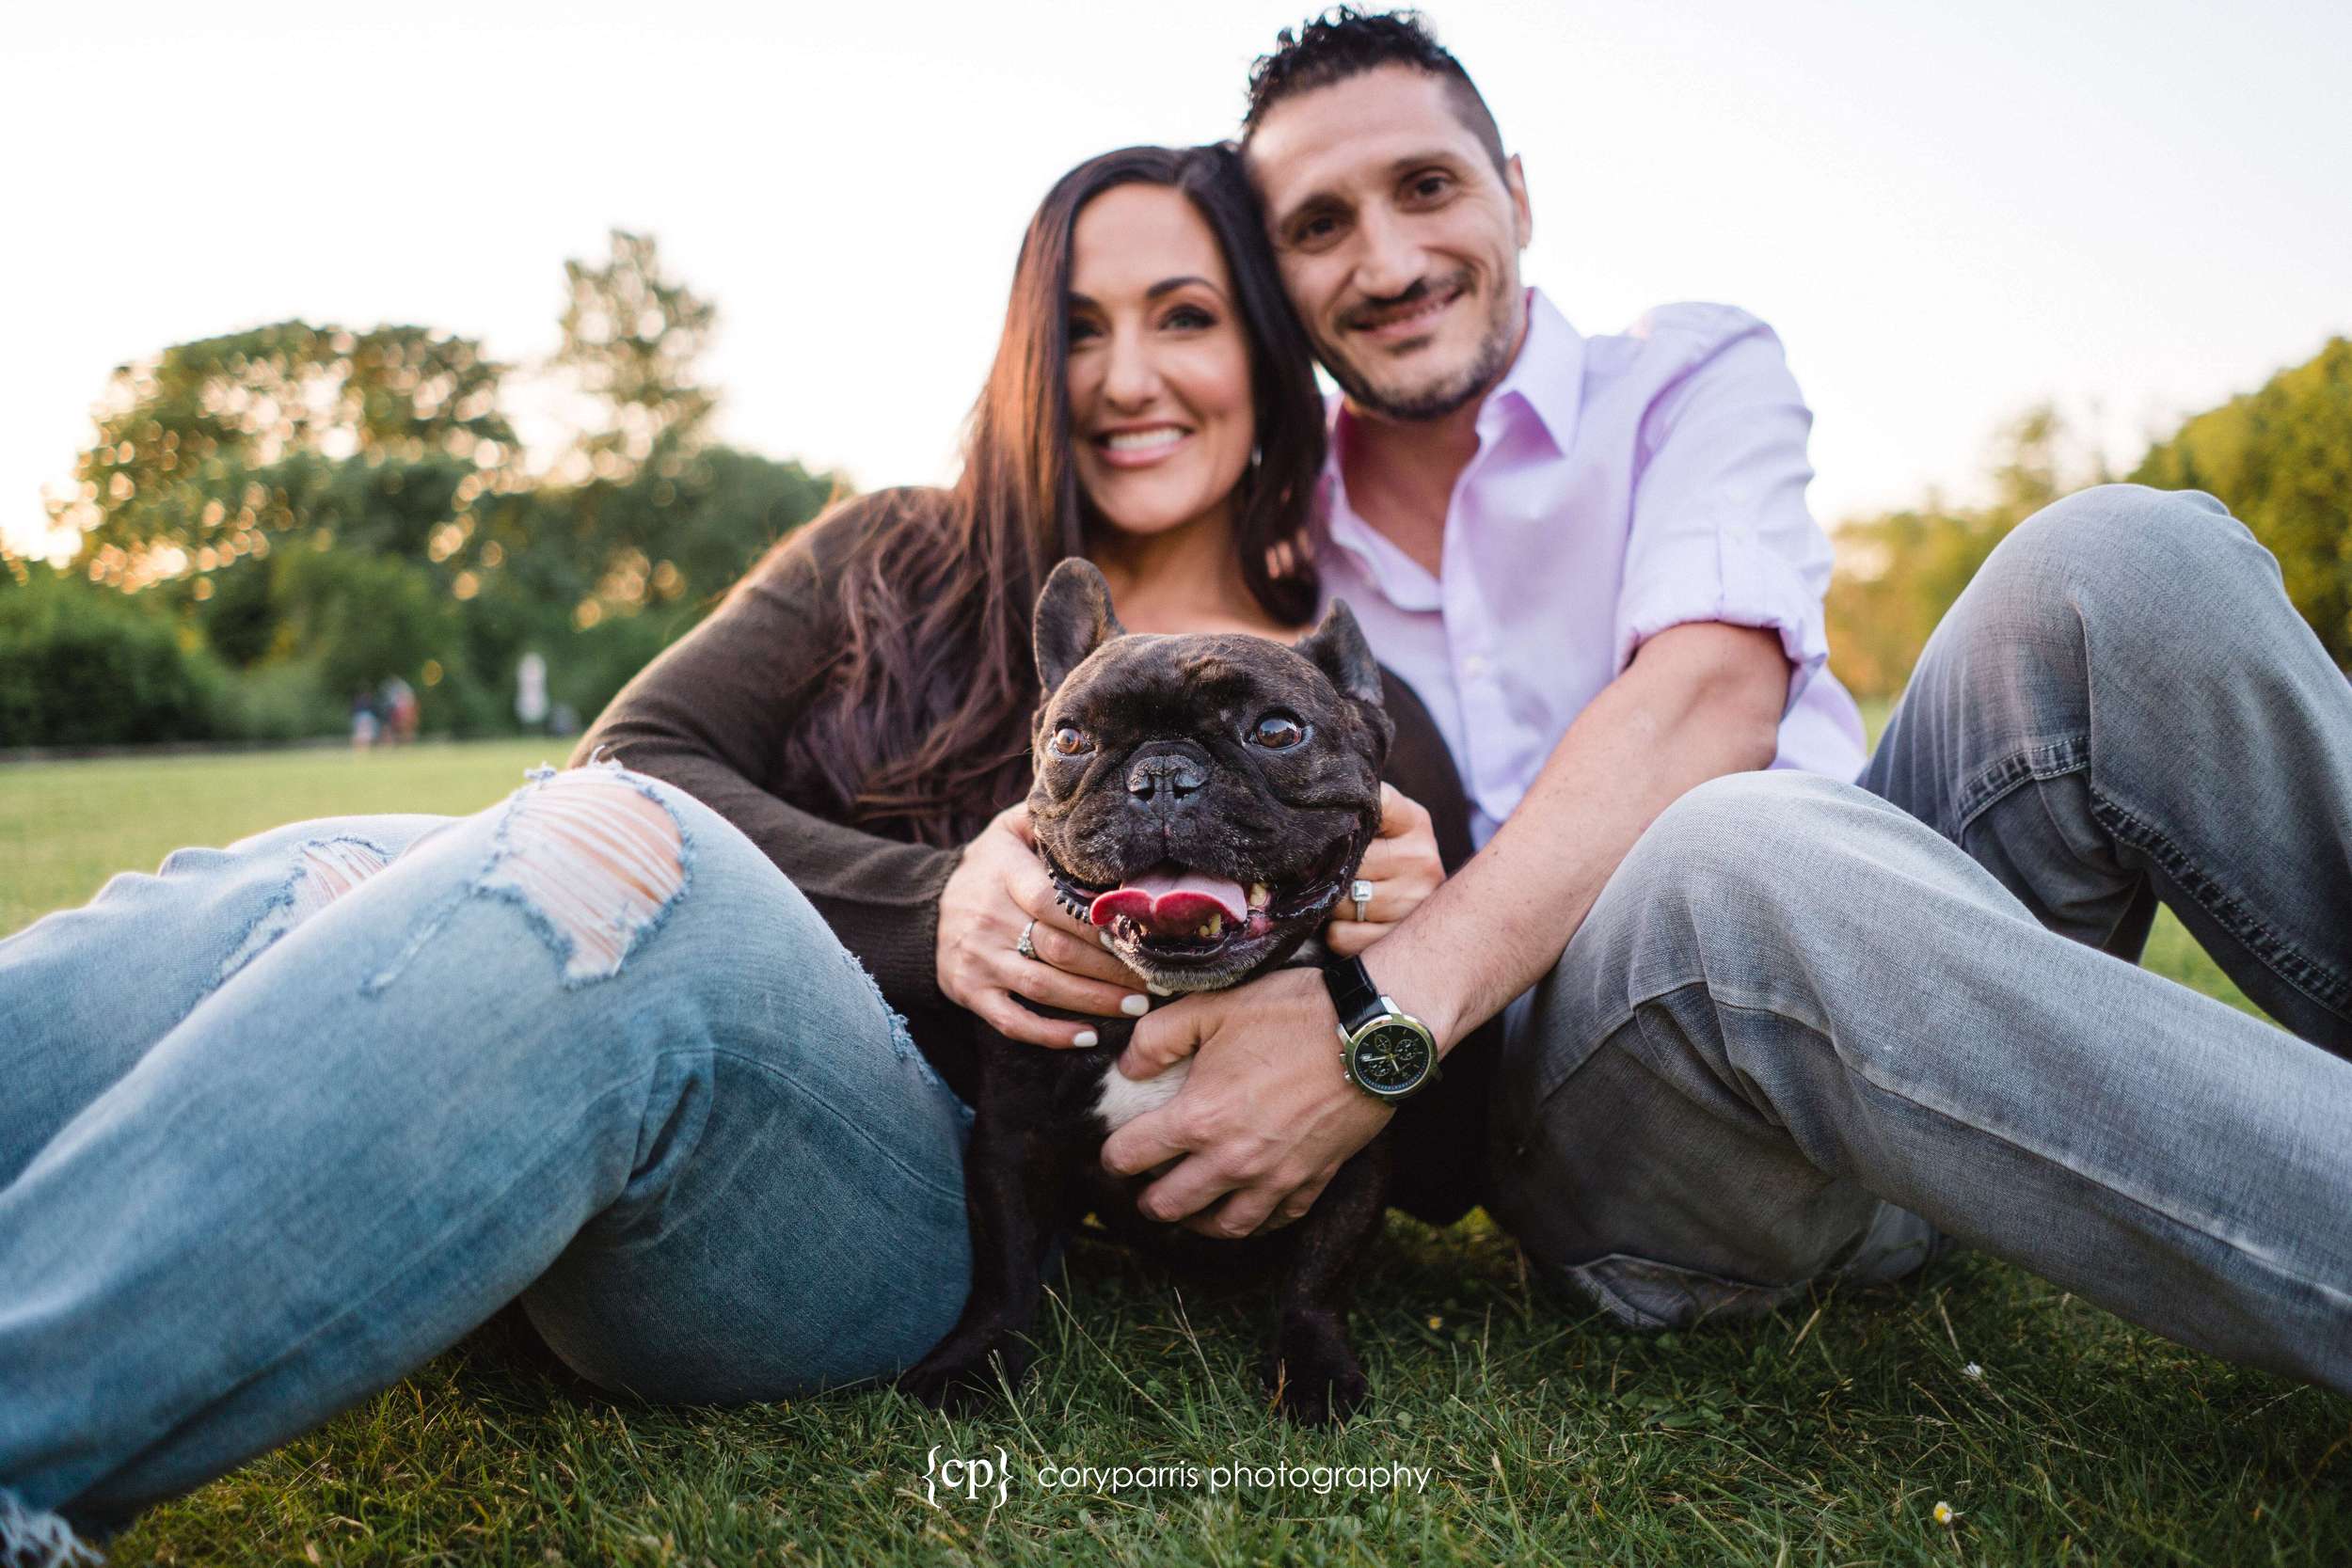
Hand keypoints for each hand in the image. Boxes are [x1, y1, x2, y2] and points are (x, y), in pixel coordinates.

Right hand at [936, 802, 1149, 1046]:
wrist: (924, 910)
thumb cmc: (987, 868)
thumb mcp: (1007, 831)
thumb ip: (1045, 818)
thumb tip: (1097, 802)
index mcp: (1002, 874)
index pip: (1052, 900)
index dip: (1097, 921)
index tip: (1139, 932)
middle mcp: (988, 918)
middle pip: (1058, 949)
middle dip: (1112, 968)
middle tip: (1156, 976)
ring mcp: (979, 960)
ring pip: (1043, 987)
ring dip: (1094, 1001)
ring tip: (1138, 1005)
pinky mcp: (971, 993)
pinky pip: (1013, 1021)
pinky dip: (1051, 1034)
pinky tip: (1088, 1037)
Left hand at [1099, 968, 1393, 1236]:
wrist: (1371, 1034)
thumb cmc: (1291, 1013)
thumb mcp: (1211, 1006)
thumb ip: (1157, 1037)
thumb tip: (1127, 1067)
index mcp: (1197, 1119)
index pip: (1130, 1157)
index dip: (1113, 1154)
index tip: (1115, 1149)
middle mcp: (1231, 1160)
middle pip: (1168, 1206)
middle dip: (1147, 1198)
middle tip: (1144, 1185)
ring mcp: (1274, 1178)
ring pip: (1221, 1226)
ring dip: (1195, 1220)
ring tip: (1188, 1207)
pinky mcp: (1313, 1181)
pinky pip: (1274, 1221)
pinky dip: (1253, 1220)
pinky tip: (1245, 1205)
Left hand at [1324, 783, 1442, 958]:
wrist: (1441, 910)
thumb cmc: (1389, 855)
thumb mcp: (1386, 821)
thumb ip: (1360, 807)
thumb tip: (1307, 794)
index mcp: (1415, 822)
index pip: (1373, 805)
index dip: (1342, 815)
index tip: (1327, 822)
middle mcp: (1421, 859)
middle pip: (1349, 862)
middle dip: (1330, 869)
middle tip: (1324, 869)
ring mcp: (1414, 901)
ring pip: (1342, 902)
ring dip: (1332, 903)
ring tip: (1342, 895)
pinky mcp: (1400, 936)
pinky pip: (1343, 935)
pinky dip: (1337, 931)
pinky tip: (1350, 920)